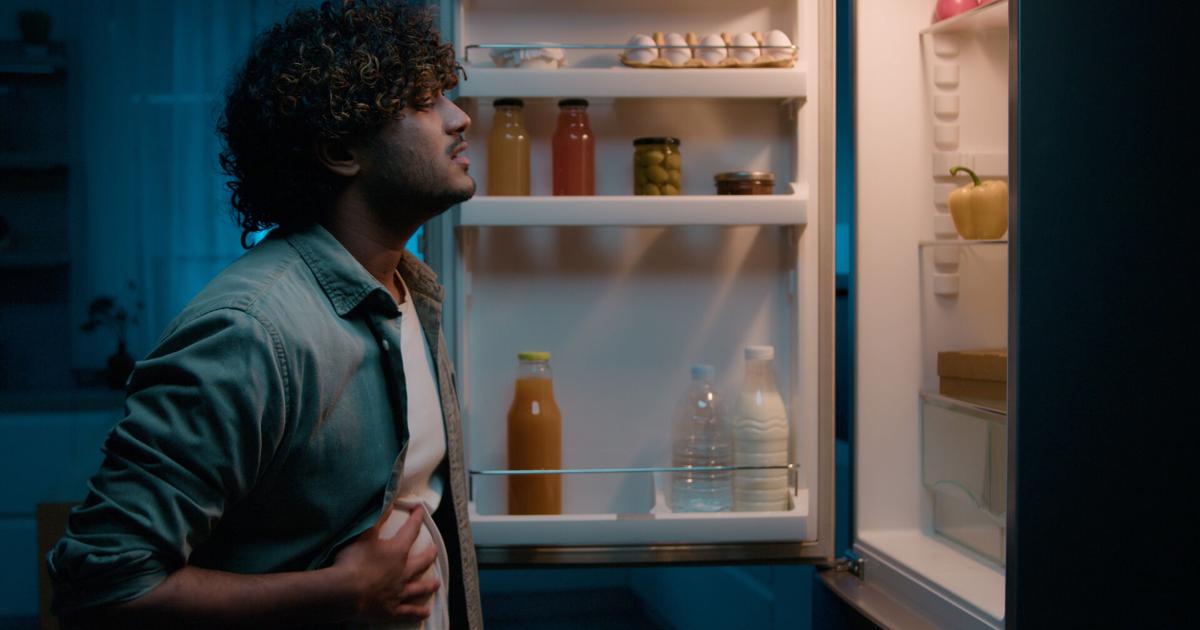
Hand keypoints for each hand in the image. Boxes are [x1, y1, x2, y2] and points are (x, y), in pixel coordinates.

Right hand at [332, 505, 440, 621]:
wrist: (345, 593)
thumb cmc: (353, 562)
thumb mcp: (363, 536)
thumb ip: (377, 520)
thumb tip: (389, 504)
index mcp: (397, 551)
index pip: (411, 530)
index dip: (417, 518)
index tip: (421, 510)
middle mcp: (403, 571)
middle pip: (422, 561)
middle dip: (430, 554)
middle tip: (435, 550)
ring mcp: (399, 592)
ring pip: (419, 588)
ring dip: (429, 585)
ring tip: (436, 583)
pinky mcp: (392, 610)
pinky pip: (409, 611)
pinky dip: (418, 612)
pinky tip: (426, 612)